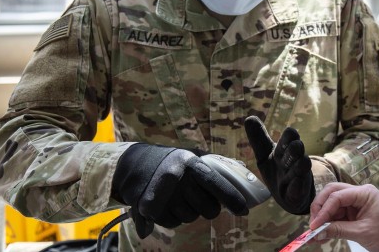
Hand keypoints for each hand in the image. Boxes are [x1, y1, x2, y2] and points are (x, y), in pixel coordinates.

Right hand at [112, 144, 248, 237]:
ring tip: (181, 198)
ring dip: (190, 212)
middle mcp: (177, 177)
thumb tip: (244, 169)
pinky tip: (169, 204)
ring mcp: (163, 194)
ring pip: (191, 218)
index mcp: (191, 163)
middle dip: (209, 208)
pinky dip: (174, 218)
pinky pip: (174, 224)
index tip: (244, 210)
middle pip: (207, 209)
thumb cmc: (173, 160)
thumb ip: (217, 163)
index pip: (216, 183)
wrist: (135, 163)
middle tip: (200, 199)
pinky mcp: (150, 208)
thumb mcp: (193, 155)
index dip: (233, 199)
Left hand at [244, 116, 314, 213]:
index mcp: (284, 149)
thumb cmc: (277, 171)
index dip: (289, 135)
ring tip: (300, 164)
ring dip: (300, 164)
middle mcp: (294, 160)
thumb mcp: (265, 155)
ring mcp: (298, 176)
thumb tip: (249, 117)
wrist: (288, 196)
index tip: (289, 135)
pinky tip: (295, 182)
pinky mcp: (298, 194)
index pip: (290, 136)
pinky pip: (299, 188)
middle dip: (295, 148)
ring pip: (302, 167)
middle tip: (296, 147)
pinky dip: (297, 185)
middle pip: (297, 149)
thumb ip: (258, 138)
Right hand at [309, 183, 378, 251]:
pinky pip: (336, 214)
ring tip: (314, 233)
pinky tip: (321, 233)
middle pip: (332, 193)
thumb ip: (339, 230)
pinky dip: (328, 223)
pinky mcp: (353, 212)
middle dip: (320, 208)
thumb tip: (318, 232)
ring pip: (332, 204)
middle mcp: (358, 193)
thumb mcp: (362, 232)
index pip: (337, 196)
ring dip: (323, 217)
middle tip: (313, 224)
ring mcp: (355, 202)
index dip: (324, 210)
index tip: (315, 225)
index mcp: (364, 193)